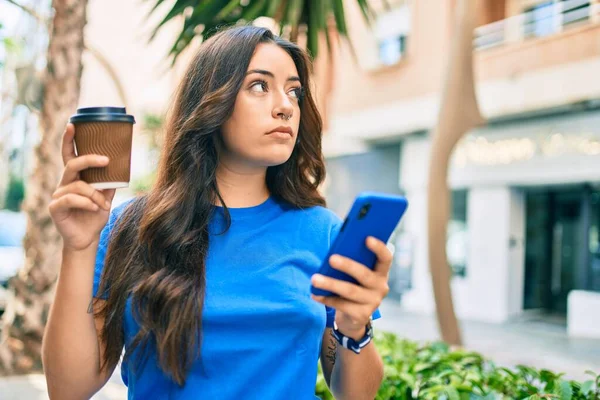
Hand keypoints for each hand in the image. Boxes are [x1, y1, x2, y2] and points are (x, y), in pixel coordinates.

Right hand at [48, 124, 115, 251]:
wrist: (87, 238)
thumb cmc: (95, 215)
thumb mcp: (106, 197)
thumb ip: (110, 183)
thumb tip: (122, 167)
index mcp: (76, 178)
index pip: (69, 155)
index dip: (68, 140)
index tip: (73, 124)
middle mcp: (65, 184)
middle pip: (72, 164)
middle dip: (89, 159)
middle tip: (106, 160)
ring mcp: (58, 195)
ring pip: (78, 185)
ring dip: (95, 194)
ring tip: (103, 205)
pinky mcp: (55, 207)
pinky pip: (72, 199)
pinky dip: (87, 203)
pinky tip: (95, 208)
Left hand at [311, 236, 391, 339]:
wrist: (354, 317)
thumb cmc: (352, 285)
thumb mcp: (355, 275)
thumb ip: (352, 262)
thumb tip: (334, 251)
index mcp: (381, 272)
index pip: (385, 258)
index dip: (379, 248)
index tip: (366, 238)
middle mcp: (381, 287)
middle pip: (364, 275)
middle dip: (347, 266)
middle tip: (331, 259)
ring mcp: (373, 302)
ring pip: (350, 291)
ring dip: (331, 284)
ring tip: (314, 279)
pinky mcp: (362, 315)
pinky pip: (341, 305)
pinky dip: (326, 298)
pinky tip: (315, 294)